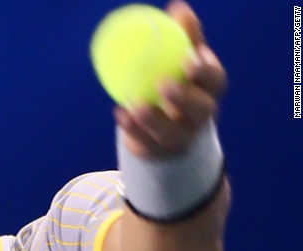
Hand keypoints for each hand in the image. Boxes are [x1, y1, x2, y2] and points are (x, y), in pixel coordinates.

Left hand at [114, 0, 226, 158]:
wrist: (164, 128)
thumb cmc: (176, 84)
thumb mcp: (179, 60)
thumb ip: (181, 37)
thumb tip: (178, 8)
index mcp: (208, 90)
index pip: (215, 81)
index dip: (205, 72)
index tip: (189, 60)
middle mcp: (200, 116)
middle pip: (200, 109)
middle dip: (184, 98)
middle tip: (164, 84)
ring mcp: (181, 137)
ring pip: (172, 132)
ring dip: (154, 119)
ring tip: (136, 104)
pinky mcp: (159, 151)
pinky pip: (146, 144)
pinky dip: (132, 129)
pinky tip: (120, 113)